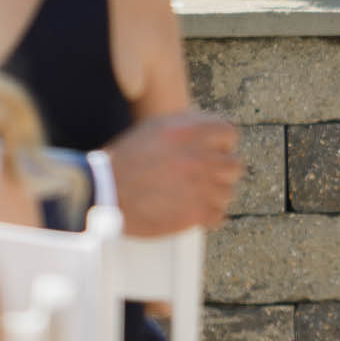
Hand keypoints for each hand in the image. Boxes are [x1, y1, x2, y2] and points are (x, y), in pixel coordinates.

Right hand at [105, 111, 241, 235]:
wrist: (104, 191)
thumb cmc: (126, 158)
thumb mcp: (155, 127)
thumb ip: (188, 125)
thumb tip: (210, 127)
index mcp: (191, 132)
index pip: (229, 134)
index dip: (222, 144)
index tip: (212, 152)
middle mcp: (200, 157)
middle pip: (235, 165)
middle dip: (221, 171)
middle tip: (204, 176)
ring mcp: (201, 187)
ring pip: (227, 192)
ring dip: (213, 194)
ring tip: (192, 195)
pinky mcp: (195, 214)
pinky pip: (218, 216)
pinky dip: (208, 216)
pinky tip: (192, 211)